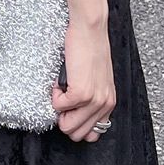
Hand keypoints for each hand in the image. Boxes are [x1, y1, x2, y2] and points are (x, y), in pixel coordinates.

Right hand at [51, 18, 115, 141]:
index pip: (92, 134)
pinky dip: (54, 93)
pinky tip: (63, 79)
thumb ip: (92, 99)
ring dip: (59, 108)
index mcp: (109, 103)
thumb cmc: (90, 49)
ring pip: (66, 126)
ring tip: (64, 88)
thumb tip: (73, 114)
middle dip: (64, 118)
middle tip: (65, 97)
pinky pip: (58, 106)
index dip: (76, 123)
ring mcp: (94, 100)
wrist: (90, 30)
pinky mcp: (81, 93)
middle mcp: (104, 104)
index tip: (70, 109)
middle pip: (77, 134)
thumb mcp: (97, 80)